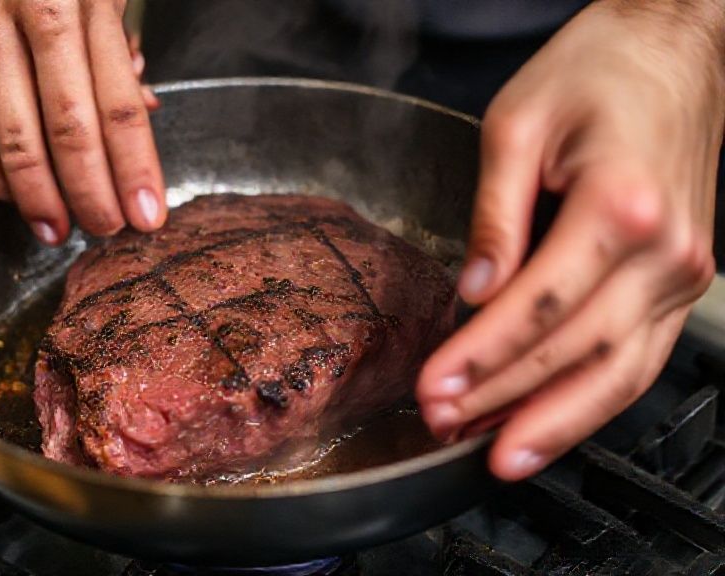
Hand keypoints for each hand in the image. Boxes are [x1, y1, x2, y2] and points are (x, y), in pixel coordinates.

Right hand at [0, 0, 165, 243]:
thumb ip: (117, 50)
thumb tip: (142, 113)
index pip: (117, 104)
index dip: (135, 168)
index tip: (150, 214)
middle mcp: (27, 13)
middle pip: (68, 129)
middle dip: (92, 194)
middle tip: (109, 229)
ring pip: (13, 140)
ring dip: (41, 199)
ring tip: (61, 231)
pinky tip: (19, 198)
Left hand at [417, 0, 724, 480]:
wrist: (677, 46)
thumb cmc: (597, 70)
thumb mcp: (518, 125)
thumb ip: (494, 217)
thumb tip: (471, 294)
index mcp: (623, 204)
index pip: (538, 305)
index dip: (481, 356)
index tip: (432, 387)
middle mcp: (666, 250)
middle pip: (577, 350)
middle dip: (505, 399)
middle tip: (445, 425)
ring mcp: (684, 272)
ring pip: (619, 373)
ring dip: (554, 422)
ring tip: (495, 455)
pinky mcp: (682, 280)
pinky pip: (639, 357)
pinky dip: (592, 399)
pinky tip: (548, 423)